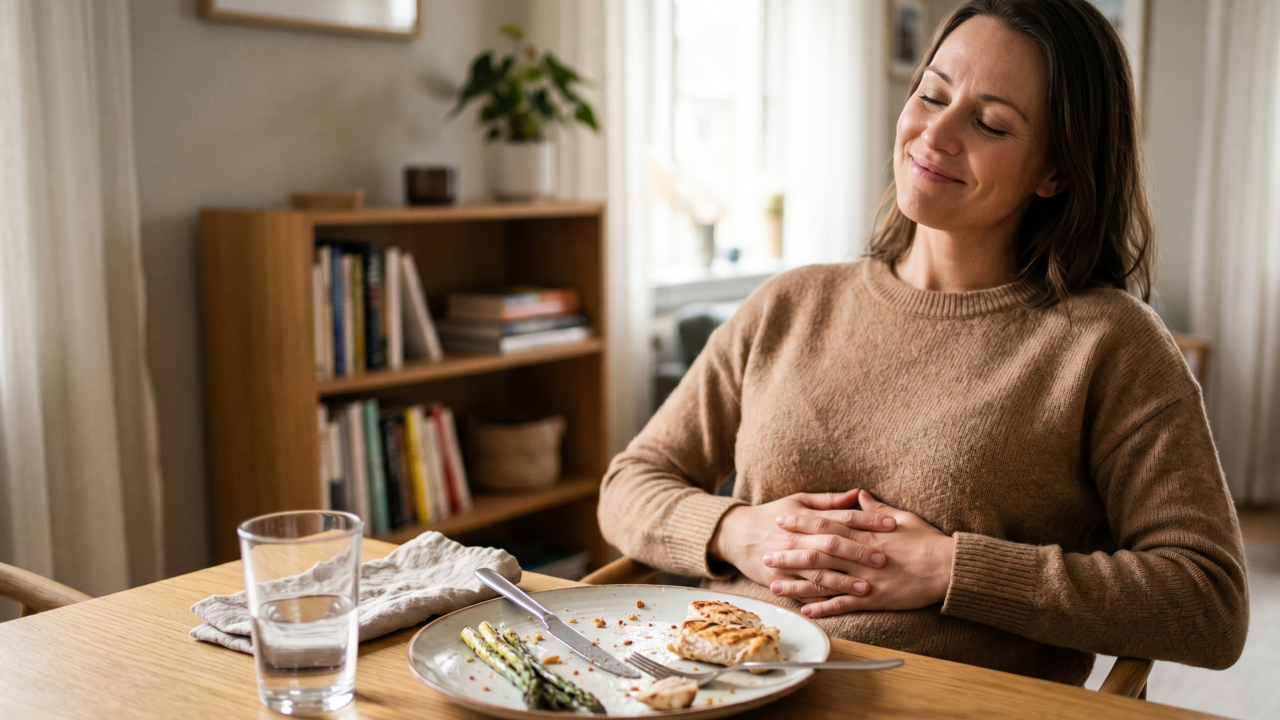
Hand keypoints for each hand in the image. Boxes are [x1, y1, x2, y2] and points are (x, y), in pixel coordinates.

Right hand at [710, 489, 897, 603]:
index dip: (868, 521)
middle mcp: (799, 539)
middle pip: (833, 545)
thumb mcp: (798, 500)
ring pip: (819, 572)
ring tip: (867, 588)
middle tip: (885, 559)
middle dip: (859, 553)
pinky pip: (802, 591)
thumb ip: (829, 500)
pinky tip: (838, 605)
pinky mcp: (779, 578)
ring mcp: (788, 560)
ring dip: (844, 581)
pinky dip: (820, 599)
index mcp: (806, 517)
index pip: (842, 518)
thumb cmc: (772, 515)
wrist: (735, 534)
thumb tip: (858, 494)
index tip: (892, 525)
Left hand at [765, 490, 954, 617]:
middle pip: (818, 552)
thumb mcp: (901, 517)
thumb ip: (875, 508)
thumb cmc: (927, 540)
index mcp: (865, 533)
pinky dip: (823, 607)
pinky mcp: (874, 598)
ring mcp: (865, 578)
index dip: (802, 522)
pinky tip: (805, 609)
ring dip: (798, 582)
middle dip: (790, 553)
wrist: (948, 568)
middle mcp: (860, 555)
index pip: (827, 525)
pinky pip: (843, 604)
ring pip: (824, 580)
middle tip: (766, 553)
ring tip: (774, 584)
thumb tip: (858, 494)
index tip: (781, 519)